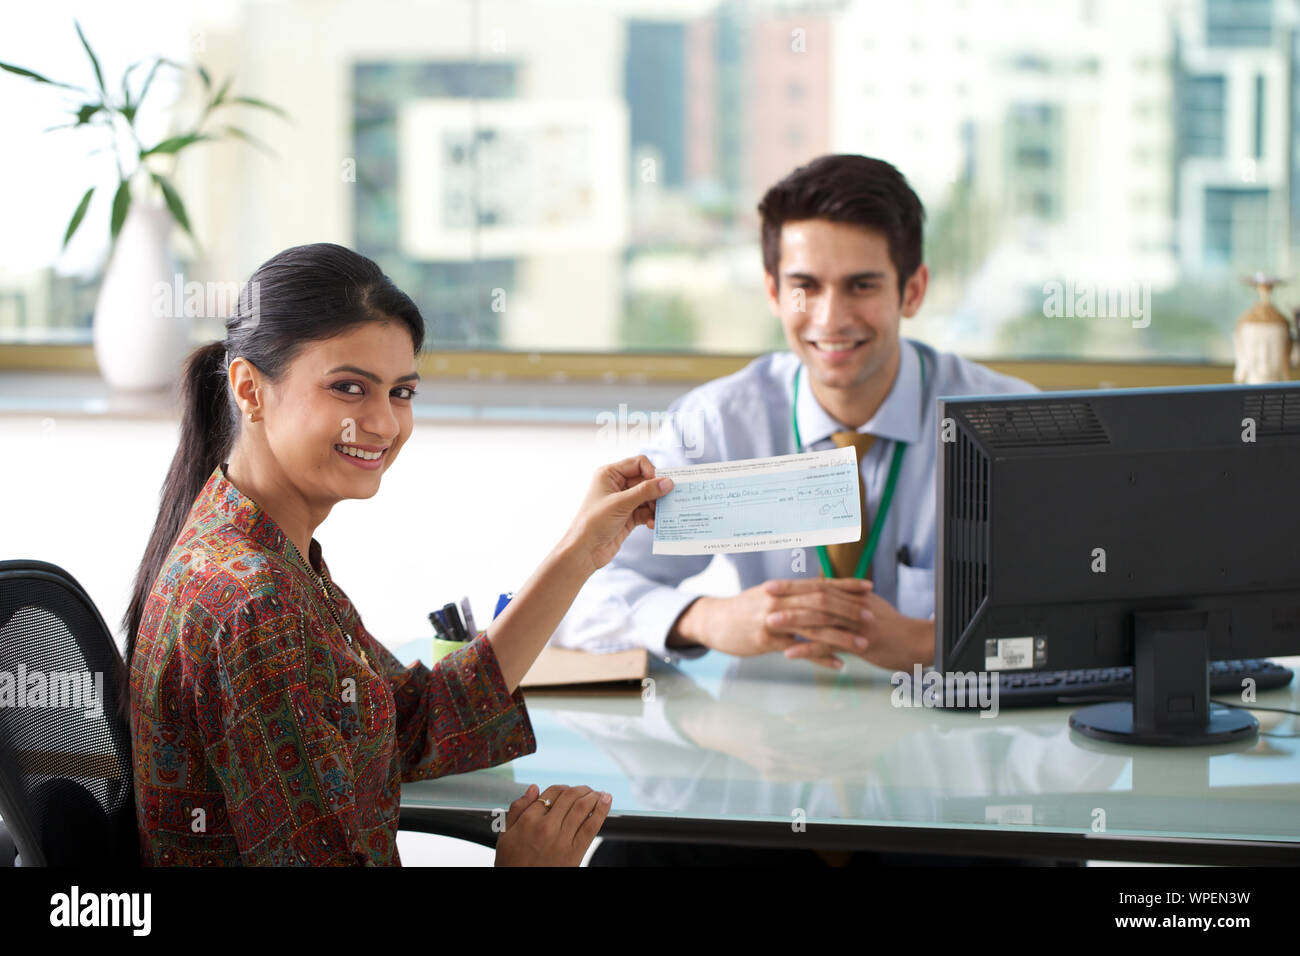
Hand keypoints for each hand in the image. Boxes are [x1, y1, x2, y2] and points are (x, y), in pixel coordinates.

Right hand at [494, 783, 611, 866]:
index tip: (567, 791)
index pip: (552, 793)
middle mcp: (546, 826)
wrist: (520, 887)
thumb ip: (518, 808)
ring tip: (599, 793)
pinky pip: (591, 826)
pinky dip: (601, 810)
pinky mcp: (575, 852)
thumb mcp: (506, 834)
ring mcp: (562, 839)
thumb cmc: (512, 862)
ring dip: (593, 796)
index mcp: (529, 820)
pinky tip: (606, 801)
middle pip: (569, 796)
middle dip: (581, 789)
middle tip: (587, 789)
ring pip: (582, 807)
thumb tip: (534, 788)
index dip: (562, 788)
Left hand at [563, 456, 673, 574]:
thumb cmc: (594, 522)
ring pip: (648, 497)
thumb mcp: (621, 503)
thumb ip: (645, 491)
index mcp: (610, 474)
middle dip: (657, 492)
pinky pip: (646, 511)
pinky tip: (653, 524)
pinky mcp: (628, 516)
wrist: (585, 551)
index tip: (661, 485)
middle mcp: (617, 485)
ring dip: (656, 506)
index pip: (638, 463)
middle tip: (668, 501)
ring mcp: (623, 501)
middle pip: (646, 481)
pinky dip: (652, 517)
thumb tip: (668, 482)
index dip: (652, 472)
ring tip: (660, 516)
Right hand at [669, 578, 873, 668]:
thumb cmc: (743, 610)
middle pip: (821, 603)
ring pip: (813, 626)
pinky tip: (838, 664)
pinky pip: (798, 649)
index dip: (846, 585)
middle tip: (872, 618)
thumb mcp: (767, 595)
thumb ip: (791, 595)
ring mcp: (773, 620)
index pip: (820, 584)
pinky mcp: (766, 640)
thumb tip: (816, 593)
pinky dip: (820, 656)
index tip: (869, 587)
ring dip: (840, 636)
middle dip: (849, 610)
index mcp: (783, 588)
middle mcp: (780, 600)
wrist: (713, 621)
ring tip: (862, 644)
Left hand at [780, 589, 933, 670]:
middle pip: (816, 598)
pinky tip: (790, 653)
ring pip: (821, 620)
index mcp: (852, 595)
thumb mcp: (868, 607)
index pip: (818, 586)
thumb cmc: (891, 628)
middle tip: (763, 599)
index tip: (770, 585)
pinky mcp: (862, 644)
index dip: (793, 585)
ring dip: (793, 622)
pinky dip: (809, 649)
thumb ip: (847, 600)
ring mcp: (858, 625)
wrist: (917, 643)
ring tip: (769, 624)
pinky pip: (831, 646)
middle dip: (788, 598)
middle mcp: (854, 606)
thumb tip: (826, 593)